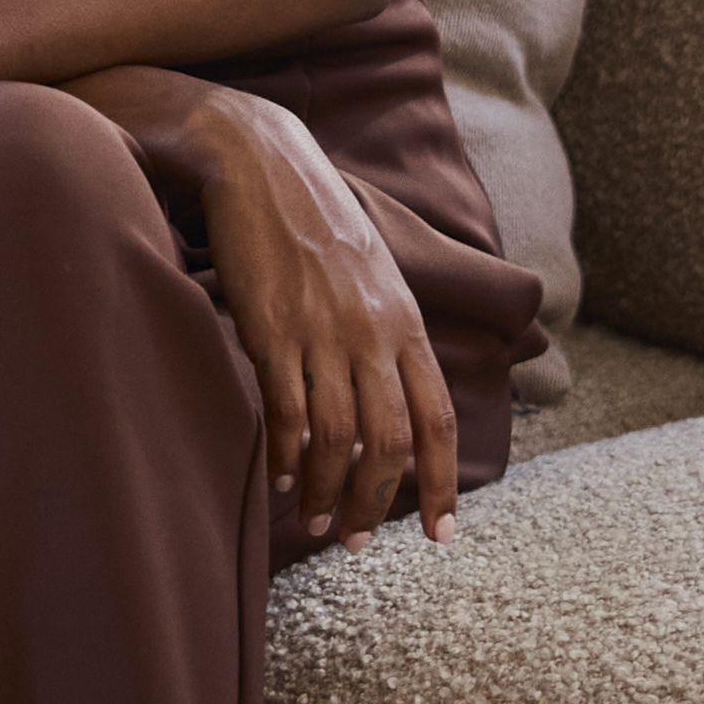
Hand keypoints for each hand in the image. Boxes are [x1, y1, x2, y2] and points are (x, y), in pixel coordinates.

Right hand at [173, 88, 462, 550]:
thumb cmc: (314, 221)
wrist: (261, 163)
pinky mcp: (272, 329)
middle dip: (378, 503)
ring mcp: (323, 332)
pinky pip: (287, 411)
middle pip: (391, 442)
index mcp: (404, 322)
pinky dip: (289, 456)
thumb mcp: (373, 275)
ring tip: (317, 520)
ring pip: (339, 438)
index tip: (439, 534)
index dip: (442, 484)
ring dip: (330, 491)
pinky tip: (284, 478)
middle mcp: (373, 332)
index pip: (437, 419)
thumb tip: (394, 401)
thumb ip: (388, 335)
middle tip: (358, 541)